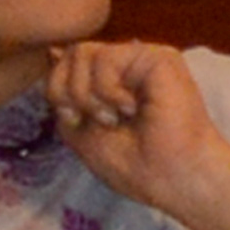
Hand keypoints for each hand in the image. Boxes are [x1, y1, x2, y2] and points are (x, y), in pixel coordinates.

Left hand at [42, 38, 229, 229]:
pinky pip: (105, 57)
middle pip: (71, 54)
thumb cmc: (137, 165)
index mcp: (113, 81)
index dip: (58, 92)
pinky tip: (132, 108)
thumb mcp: (81, 131)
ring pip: (82, 53)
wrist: (176, 178)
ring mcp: (144, 58)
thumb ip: (64, 94)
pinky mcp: (159, 57)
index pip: (65, 62)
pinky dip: (107, 90)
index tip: (79, 122)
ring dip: (88, 95)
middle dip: (69, 94)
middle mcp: (128, 65)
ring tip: (115, 117)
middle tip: (100, 121)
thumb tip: (54, 50)